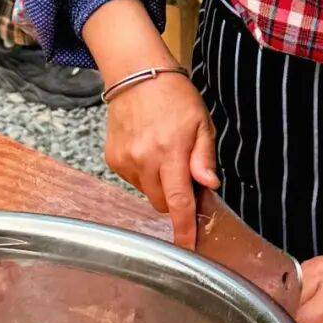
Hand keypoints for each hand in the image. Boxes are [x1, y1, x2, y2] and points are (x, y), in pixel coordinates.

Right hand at [105, 73, 218, 248]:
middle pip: (162, 203)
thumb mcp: (201, 122)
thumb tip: (209, 185)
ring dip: (158, 184)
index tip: (188, 248)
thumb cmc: (174, 96)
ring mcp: (125, 161)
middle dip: (175, 197)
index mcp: (170, 152)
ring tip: (163, 153)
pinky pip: (133, 181)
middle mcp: (143, 160)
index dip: (184, 229)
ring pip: (147, 193)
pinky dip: (143, 174)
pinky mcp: (112, 159)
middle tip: (183, 171)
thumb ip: (204, 157)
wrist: (136, 74)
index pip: (178, 202)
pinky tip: (147, 150)